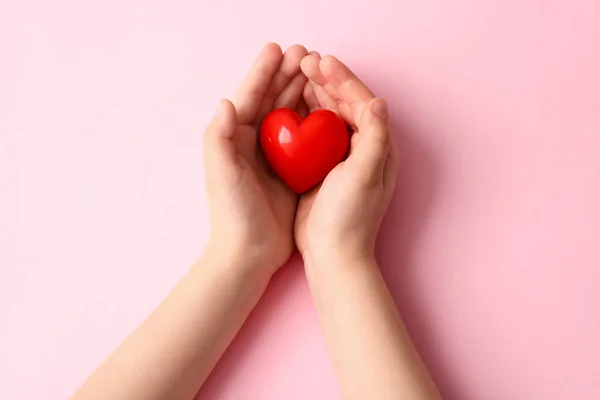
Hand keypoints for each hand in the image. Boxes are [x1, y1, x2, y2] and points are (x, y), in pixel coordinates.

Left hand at [203, 43, 308, 274]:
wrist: (249, 253)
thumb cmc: (233, 214)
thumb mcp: (222, 175)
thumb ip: (219, 138)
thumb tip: (226, 101)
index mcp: (233, 139)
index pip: (249, 97)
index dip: (263, 71)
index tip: (278, 48)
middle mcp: (250, 143)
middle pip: (271, 100)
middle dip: (286, 75)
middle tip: (306, 52)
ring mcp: (271, 156)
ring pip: (288, 115)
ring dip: (301, 91)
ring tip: (317, 71)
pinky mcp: (288, 170)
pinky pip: (303, 137)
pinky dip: (313, 119)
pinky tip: (327, 108)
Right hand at [294, 54, 399, 265]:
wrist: (332, 254)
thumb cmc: (349, 217)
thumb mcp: (362, 177)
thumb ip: (375, 138)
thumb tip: (379, 101)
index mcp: (379, 147)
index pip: (361, 102)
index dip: (342, 79)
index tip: (320, 60)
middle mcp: (364, 148)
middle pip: (345, 104)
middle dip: (326, 80)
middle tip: (304, 59)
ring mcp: (343, 157)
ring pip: (329, 115)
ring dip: (315, 92)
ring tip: (296, 73)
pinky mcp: (324, 167)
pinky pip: (314, 133)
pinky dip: (304, 115)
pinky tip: (289, 105)